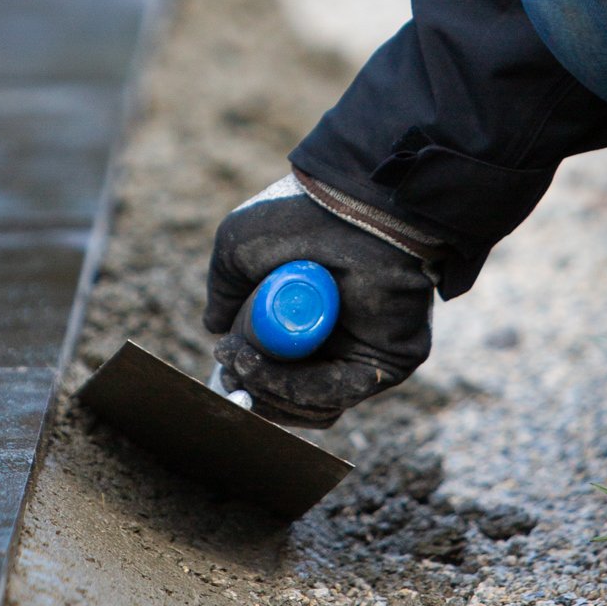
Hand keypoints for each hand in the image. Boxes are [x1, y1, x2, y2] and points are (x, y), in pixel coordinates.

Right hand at [204, 174, 434, 427]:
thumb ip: (226, 287)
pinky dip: (296, 388)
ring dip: (269, 390)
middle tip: (231, 367)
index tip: (225, 363)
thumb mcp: (239, 248)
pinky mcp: (391, 360)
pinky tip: (263, 367)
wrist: (356, 202)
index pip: (281, 369)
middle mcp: (340, 339)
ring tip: (243, 361)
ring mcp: (367, 352)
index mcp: (311, 316)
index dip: (250, 375)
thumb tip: (215, 330)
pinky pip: (338, 392)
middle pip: (294, 396)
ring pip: (313, 403)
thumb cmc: (300, 214)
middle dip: (255, 389)